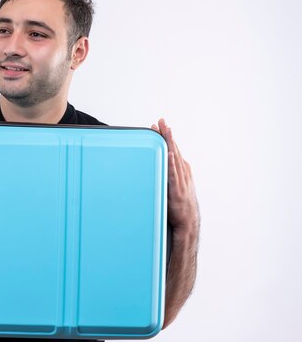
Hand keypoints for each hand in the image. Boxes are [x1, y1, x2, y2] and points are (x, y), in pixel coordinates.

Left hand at [151, 119, 199, 233]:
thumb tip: (155, 165)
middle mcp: (182, 172)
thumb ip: (166, 174)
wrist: (187, 221)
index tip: (158, 124)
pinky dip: (171, 163)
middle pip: (173, 149)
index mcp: (181, 170)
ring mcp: (181, 180)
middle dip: (166, 134)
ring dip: (169, 143)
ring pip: (174, 158)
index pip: (172, 149)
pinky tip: (168, 153)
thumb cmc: (179, 204)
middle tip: (160, 121)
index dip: (166, 136)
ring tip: (165, 131)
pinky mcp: (177, 189)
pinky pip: (173, 174)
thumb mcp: (173, 185)